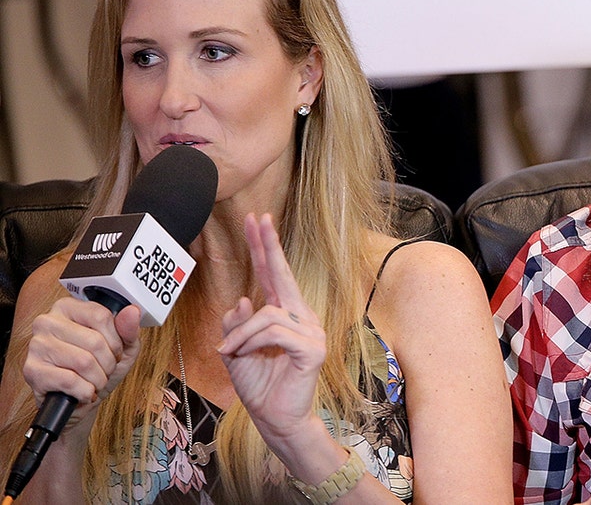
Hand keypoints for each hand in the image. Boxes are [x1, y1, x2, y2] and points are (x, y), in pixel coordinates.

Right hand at [23, 297, 140, 428]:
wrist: (79, 402)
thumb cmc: (98, 368)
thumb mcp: (122, 347)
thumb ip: (128, 329)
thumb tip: (132, 311)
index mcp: (67, 308)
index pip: (101, 316)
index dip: (115, 341)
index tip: (113, 351)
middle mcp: (47, 322)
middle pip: (94, 341)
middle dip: (108, 364)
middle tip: (103, 370)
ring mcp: (37, 346)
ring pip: (83, 362)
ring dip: (97, 379)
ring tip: (93, 381)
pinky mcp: (31, 370)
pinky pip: (70, 381)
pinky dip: (85, 391)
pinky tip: (82, 391)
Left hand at [218, 213, 326, 443]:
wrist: (275, 419)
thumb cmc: (259, 386)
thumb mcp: (235, 351)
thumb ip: (236, 325)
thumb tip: (241, 300)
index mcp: (286, 314)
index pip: (273, 275)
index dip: (265, 248)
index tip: (257, 220)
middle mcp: (302, 317)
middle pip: (282, 275)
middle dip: (268, 246)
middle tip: (258, 219)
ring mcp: (311, 331)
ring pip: (268, 313)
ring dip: (241, 333)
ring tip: (231, 352)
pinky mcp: (312, 348)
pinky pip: (275, 332)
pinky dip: (251, 341)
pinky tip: (242, 354)